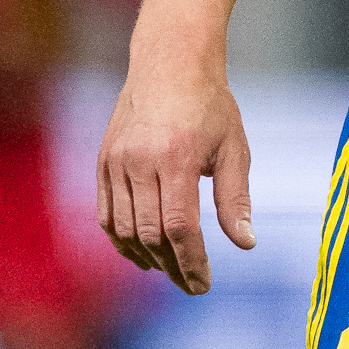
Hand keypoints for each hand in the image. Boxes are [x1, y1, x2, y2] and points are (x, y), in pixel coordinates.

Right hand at [95, 64, 255, 294]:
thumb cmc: (210, 106)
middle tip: (191, 285)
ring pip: (124, 229)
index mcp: (177, 158)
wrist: (169, 63)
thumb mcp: (234, 148)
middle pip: (150, 233)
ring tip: (172, 270)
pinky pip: (106, 215)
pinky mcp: (102, 162)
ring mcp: (115, 162)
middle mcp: (140, 161)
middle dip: (172, 267)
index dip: (192, 262)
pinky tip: (143, 254)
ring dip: (147, 258)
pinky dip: (122, 241)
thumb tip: (246, 244)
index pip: (180, 227)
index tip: (204, 284)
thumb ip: (235, 199)